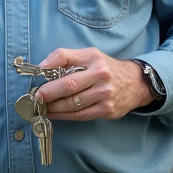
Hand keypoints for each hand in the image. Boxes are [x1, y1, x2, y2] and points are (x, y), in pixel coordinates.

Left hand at [33, 47, 153, 120]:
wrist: (135, 84)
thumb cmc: (106, 69)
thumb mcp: (90, 56)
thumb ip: (67, 58)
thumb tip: (42, 66)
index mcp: (94, 58)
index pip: (66, 58)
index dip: (49, 66)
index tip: (37, 75)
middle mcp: (101, 75)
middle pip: (68, 85)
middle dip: (48, 93)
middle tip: (36, 97)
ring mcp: (105, 95)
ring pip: (73, 104)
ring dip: (53, 107)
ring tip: (41, 107)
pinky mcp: (107, 110)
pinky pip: (80, 115)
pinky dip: (64, 116)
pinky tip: (54, 114)